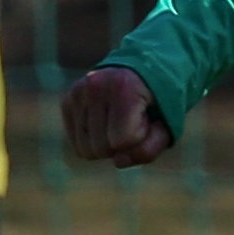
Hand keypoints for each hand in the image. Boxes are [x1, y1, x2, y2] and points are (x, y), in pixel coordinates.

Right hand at [61, 65, 175, 166]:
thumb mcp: (166, 126)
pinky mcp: (68, 101)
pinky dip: (92, 142)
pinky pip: (77, 144)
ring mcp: (78, 92)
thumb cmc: (157, 104)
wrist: (141, 73)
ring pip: (86, 150)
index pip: (123, 141)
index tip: (146, 119)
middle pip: (102, 148)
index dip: (139, 138)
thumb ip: (148, 149)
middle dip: (120, 145)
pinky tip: (104, 124)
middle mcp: (95, 86)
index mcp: (124, 87)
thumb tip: (117, 161)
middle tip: (132, 122)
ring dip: (105, 145)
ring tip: (117, 123)